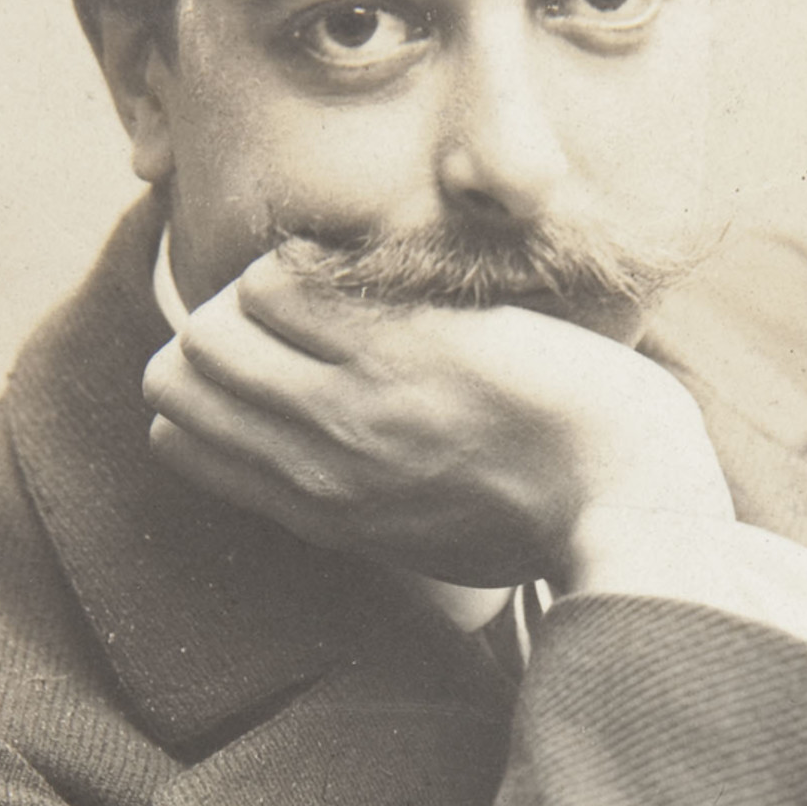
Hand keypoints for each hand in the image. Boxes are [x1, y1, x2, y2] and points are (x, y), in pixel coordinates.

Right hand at [142, 251, 732, 586]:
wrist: (627, 502)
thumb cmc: (552, 518)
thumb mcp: (433, 544)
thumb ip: (365, 510)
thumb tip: (328, 488)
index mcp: (322, 512)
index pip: (181, 442)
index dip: (200, 389)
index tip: (252, 359)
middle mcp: (318, 461)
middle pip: (179, 376)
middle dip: (215, 329)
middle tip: (284, 306)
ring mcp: (354, 404)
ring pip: (215, 327)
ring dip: (254, 289)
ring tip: (319, 280)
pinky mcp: (403, 348)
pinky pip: (283, 285)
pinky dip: (301, 260)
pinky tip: (353, 262)